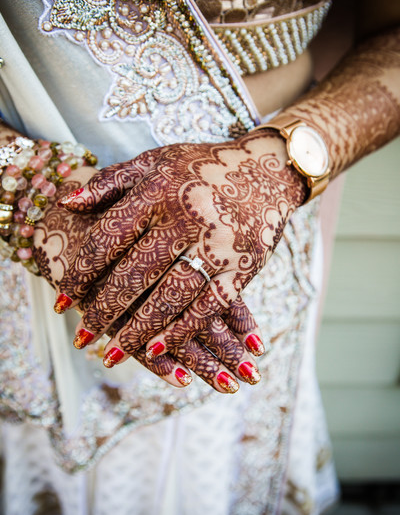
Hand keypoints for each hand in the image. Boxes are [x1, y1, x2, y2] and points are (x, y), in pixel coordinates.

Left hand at [57, 129, 305, 363]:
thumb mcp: (155, 160)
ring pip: (170, 297)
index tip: (62, 301)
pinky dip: (182, 330)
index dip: (81, 273)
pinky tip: (157, 349)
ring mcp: (218, 244)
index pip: (108, 239)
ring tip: (112, 354)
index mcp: (157, 191)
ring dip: (138, 331)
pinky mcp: (244, 265)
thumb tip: (67, 203)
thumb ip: (110, 181)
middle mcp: (186, 218)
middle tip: (81, 338)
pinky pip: (209, 306)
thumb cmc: (202, 166)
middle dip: (104, 310)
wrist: (267, 168)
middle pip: (135, 274)